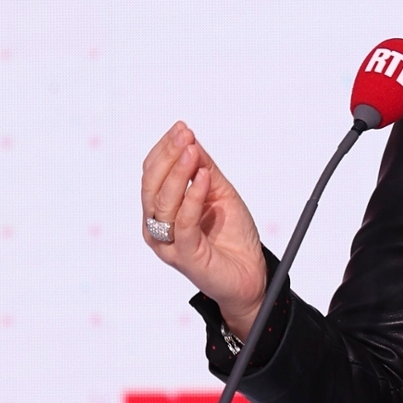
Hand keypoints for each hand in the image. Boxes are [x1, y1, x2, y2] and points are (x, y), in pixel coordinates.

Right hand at [140, 122, 265, 336]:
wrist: (251, 274)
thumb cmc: (232, 235)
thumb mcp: (221, 193)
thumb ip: (205, 170)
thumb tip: (191, 140)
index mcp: (161, 209)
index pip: (152, 173)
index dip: (165, 150)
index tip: (182, 128)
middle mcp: (158, 226)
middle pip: (152, 185)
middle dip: (168, 156)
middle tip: (184, 134)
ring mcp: (169, 243)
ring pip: (163, 202)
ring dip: (178, 173)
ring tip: (194, 151)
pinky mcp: (186, 256)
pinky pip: (184, 223)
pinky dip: (193, 197)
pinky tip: (203, 178)